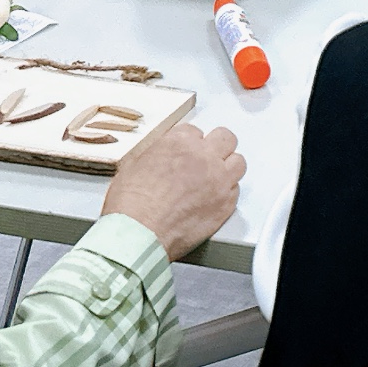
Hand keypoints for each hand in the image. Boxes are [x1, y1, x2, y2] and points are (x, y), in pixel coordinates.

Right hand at [101, 123, 243, 261]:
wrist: (138, 235)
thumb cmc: (130, 206)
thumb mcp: (133, 166)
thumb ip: (154, 156)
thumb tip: (158, 159)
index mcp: (179, 142)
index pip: (195, 131)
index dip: (190, 144)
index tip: (187, 154)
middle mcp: (203, 156)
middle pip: (225, 139)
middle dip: (217, 147)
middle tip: (208, 159)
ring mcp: (218, 179)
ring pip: (238, 162)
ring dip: (228, 168)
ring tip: (217, 178)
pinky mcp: (225, 203)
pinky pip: (235, 190)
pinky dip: (227, 193)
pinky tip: (214, 199)